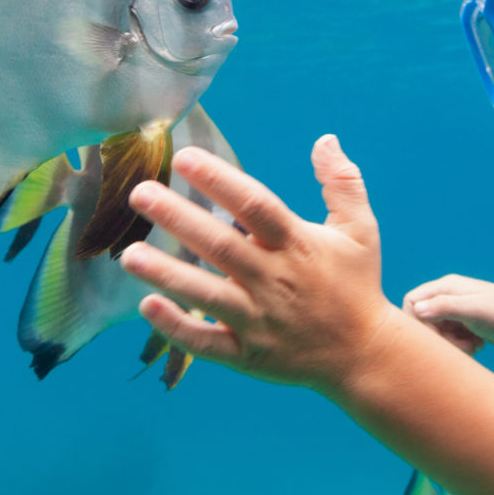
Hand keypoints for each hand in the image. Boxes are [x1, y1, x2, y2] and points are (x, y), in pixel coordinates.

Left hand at [118, 136, 407, 388]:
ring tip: (128, 254)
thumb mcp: (360, 230)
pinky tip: (147, 306)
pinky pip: (205, 342)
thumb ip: (342, 183)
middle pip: (221, 245)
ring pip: (206, 294)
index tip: (184, 157)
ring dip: (166, 274)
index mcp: (297, 245)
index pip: (255, 206)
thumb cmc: (357, 285)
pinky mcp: (247, 354)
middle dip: (178, 218)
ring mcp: (259, 320)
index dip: (219, 180)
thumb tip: (325, 139)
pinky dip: (176, 326)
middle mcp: (274, 280)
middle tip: (139, 193)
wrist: (365, 355)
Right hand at [400, 274, 493, 356]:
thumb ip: (443, 307)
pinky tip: (479, 346)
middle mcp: (450, 297)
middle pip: (423, 322)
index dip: (416, 322)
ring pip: (438, 334)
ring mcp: (459, 312)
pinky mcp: (468, 326)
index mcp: (447, 287)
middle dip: (438, 338)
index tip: (434, 336)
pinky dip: (462, 347)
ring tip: (473, 346)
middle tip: (460, 345)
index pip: (412, 302)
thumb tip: (415, 310)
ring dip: (452, 345)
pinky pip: (451, 341)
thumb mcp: (473, 310)